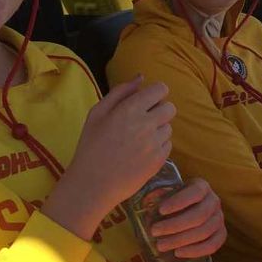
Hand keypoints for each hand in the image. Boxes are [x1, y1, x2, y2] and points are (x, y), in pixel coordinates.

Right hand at [42, 77, 174, 239]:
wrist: (93, 183)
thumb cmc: (91, 145)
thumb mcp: (97, 113)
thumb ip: (120, 92)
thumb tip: (141, 78)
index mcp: (130, 109)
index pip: (161, 89)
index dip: (155, 93)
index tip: (147, 101)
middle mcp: (146, 124)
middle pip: (170, 108)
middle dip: (159, 110)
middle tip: (143, 120)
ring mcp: (155, 143)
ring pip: (169, 127)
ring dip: (158, 129)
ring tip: (139, 139)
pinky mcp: (159, 160)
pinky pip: (168, 145)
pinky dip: (158, 145)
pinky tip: (141, 152)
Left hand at [149, 178, 225, 258]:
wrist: (185, 211)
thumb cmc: (172, 201)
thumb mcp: (166, 193)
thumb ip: (158, 194)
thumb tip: (150, 200)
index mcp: (202, 186)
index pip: (195, 192)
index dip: (179, 201)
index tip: (160, 210)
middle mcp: (214, 201)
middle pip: (199, 215)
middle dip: (175, 225)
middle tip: (154, 231)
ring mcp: (219, 218)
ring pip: (204, 231)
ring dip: (181, 240)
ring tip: (161, 245)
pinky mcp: (220, 234)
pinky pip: (213, 245)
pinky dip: (195, 251)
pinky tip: (178, 253)